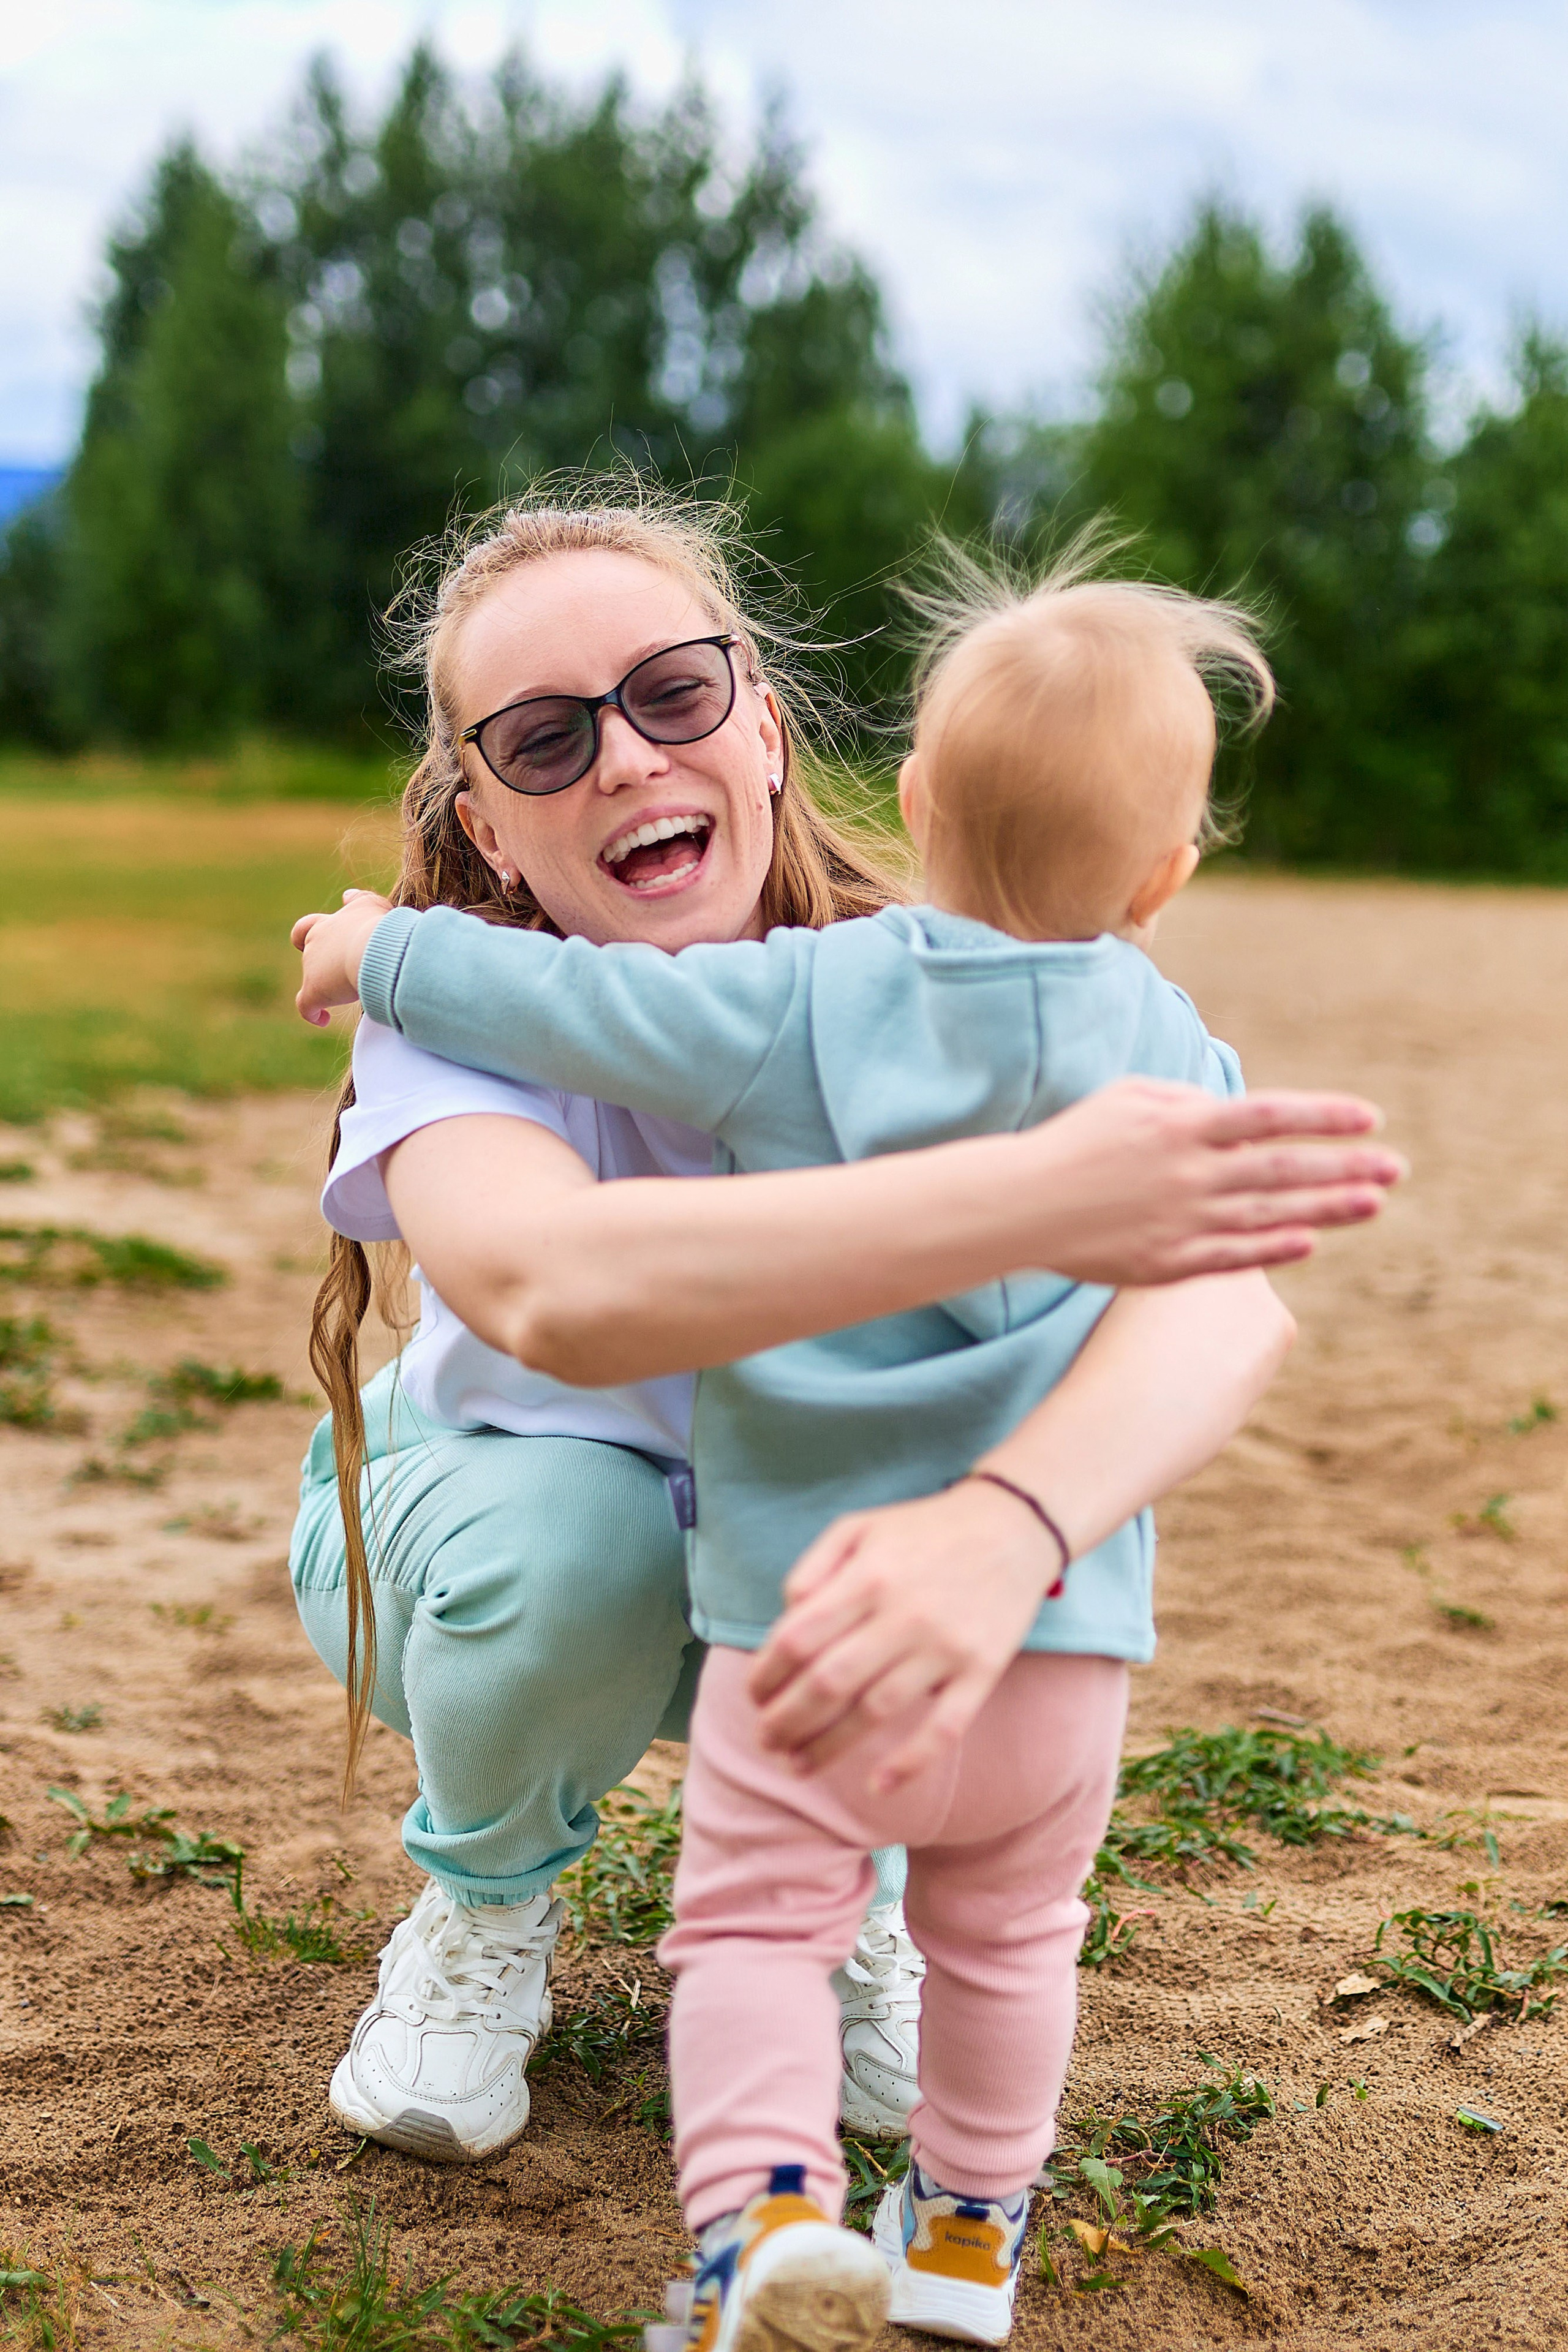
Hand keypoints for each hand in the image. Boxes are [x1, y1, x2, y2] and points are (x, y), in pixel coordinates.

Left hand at [292, 891, 392, 1025]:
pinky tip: (322, 1019)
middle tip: (347, 971)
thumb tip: (347, 895)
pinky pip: (306, 1006)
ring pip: (313, 979)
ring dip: (329, 987)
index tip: (318, 945)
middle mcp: (315, 942)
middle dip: (325, 963)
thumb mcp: (373, 905)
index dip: (308, 936)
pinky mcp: (314, 990)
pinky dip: (313, 1013)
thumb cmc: (381, 929)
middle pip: (310, 954)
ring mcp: (311, 967)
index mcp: (327, 923)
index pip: (307, 927)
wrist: (377, 950)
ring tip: (355, 993)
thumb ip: (359, 899)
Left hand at [747, 1479, 1060, 1791]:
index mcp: (867, 1577)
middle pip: (829, 1682)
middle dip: (787, 1720)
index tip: (754, 1696)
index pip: (799, 1638)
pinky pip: (945, 1728)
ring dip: (829, 1747)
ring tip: (797, 1767)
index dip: (768, 1674)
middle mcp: (904, 1613)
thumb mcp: (859, 1527)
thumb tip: (784, 1620)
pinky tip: (878, 1786)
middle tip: (766, 1742)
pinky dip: (911, 1762)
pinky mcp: (982, 1671)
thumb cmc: (924, 1530)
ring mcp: (945, 1646)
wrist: (1013, 1526)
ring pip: (876, 1711)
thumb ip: (813, 1568)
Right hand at [1019, 1078, 1404, 1285]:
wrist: (1020, 1207)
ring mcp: (1182, 1221)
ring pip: (1270, 1213)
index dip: (1324, 1116)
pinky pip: (1233, 1255)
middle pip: (1284, 1169)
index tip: (1371, 1118)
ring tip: (1374, 1203)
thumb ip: (1186, 1101)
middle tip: (1395, 1168)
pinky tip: (1310, 1241)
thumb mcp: (1128, 1099)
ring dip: (1327, 1208)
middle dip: (1346, 1167)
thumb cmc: (1074, 1143)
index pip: (1270, 1116)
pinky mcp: (1167, 1262)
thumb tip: (1235, 1112)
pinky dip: (1274, 1247)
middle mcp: (1190, 1174)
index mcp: (1181, 1125)